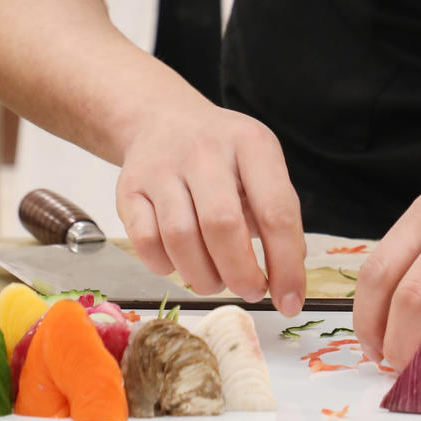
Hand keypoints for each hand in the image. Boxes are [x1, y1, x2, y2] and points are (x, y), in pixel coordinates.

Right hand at [115, 88, 306, 317]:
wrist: (163, 119)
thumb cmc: (222, 155)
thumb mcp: (260, 166)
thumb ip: (277, 215)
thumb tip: (288, 279)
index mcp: (250, 142)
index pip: (276, 210)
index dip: (286, 264)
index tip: (290, 302)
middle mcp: (204, 149)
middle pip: (222, 225)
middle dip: (241, 274)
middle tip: (250, 291)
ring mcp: (162, 166)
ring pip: (180, 238)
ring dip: (203, 277)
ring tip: (216, 280)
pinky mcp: (129, 188)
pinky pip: (145, 243)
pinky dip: (166, 266)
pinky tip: (181, 262)